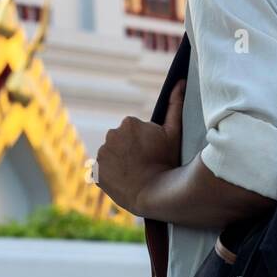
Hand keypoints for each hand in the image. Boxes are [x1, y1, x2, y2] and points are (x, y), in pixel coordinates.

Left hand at [95, 78, 185, 215]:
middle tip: (143, 165)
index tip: (151, 154)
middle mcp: (111, 134)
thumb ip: (175, 105)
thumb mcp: (174, 132)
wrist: (155, 194)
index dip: (143, 143)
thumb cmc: (167, 161)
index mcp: (128, 123)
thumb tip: (181, 81)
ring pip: (111, 154)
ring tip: (133, 174)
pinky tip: (122, 180)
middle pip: (121, 141)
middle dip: (129, 150)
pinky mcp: (96, 171)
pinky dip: (108, 174)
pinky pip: (101, 169)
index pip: (133, 131)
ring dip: (118, 161)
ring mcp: (102, 153)